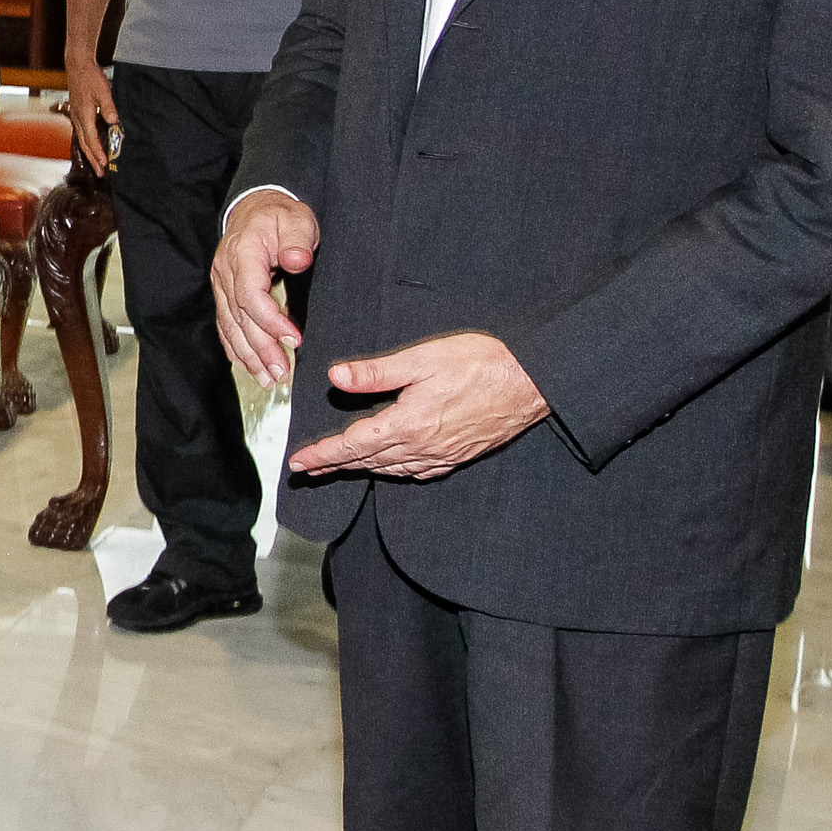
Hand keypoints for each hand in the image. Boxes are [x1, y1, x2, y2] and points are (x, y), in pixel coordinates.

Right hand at [63, 59, 120, 173]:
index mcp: (84, 115)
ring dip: (89, 153)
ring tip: (96, 164)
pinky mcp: (77, 113)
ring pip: (81, 140)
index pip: (91, 139)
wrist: (77, 65)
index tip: (105, 164)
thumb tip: (114, 122)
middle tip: (100, 173)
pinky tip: (90, 146)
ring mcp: (76, 116)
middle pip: (84, 144)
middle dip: (92, 159)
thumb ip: (109, 107)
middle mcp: (77, 118)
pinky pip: (81, 133)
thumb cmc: (90, 77)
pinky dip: (86, 143)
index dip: (98, 153)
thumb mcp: (103, 91)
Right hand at [213, 189, 320, 382]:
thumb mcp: (296, 219)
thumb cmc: (279, 217)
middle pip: (239, 318)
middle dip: (261, 349)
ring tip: (268, 378)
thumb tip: (296, 260)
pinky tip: (247, 365)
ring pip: (229, 326)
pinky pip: (225, 325)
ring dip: (248, 355)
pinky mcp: (223, 293)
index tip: (295, 338)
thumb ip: (297, 240)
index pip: (250, 295)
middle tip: (281, 372)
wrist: (255, 208)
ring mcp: (221, 284)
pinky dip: (235, 347)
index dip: (271, 320)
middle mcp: (225, 272)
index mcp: (243, 254)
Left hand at [288, 333, 549, 480]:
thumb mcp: (422, 359)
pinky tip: (390, 467)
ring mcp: (443, 455)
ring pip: (391, 469)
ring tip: (338, 468)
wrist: (533, 382)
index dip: (323, 455)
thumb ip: (376, 372)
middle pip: (367, 462)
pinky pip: (419, 471)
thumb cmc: (480, 363)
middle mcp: (423, 447)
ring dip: (362, 469)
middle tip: (307, 470)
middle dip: (334, 466)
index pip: (352, 445)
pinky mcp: (460, 455)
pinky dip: (395, 471)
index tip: (298, 463)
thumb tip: (335, 378)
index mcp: (408, 424)